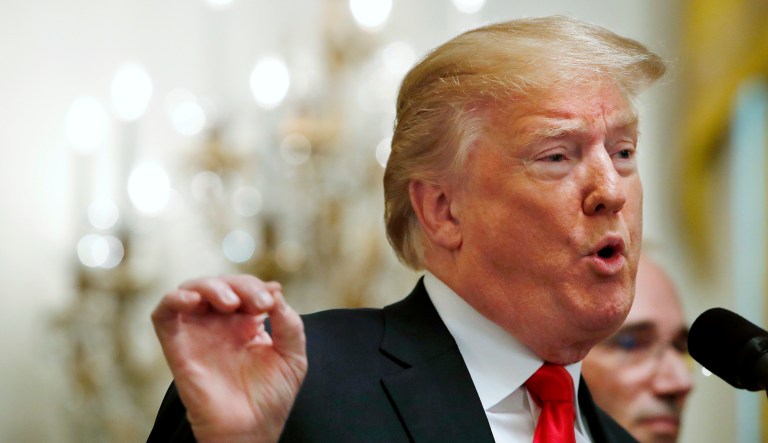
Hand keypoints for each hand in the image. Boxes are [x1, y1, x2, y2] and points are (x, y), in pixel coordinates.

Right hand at [152, 275, 306, 442]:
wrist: (250, 431)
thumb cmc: (271, 398)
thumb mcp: (292, 356)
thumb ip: (290, 324)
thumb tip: (276, 293)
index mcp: (246, 322)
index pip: (247, 288)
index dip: (258, 287)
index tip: (272, 299)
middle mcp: (220, 323)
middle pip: (222, 284)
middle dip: (242, 286)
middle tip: (260, 303)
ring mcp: (197, 332)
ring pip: (192, 289)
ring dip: (211, 286)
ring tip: (231, 302)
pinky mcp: (176, 345)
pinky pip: (164, 313)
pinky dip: (175, 299)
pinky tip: (194, 301)